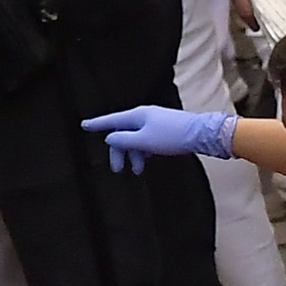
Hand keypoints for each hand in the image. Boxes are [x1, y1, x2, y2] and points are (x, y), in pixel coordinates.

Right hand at [81, 103, 236, 171]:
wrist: (201, 134)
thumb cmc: (172, 136)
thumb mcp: (144, 141)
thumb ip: (124, 140)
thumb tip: (110, 138)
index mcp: (137, 115)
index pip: (111, 120)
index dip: (97, 124)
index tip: (84, 125)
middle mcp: (144, 116)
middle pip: (123, 132)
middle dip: (119, 151)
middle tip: (118, 170)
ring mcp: (155, 122)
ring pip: (136, 139)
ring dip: (134, 155)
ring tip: (138, 170)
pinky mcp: (165, 130)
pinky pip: (147, 141)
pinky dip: (144, 151)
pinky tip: (148, 161)